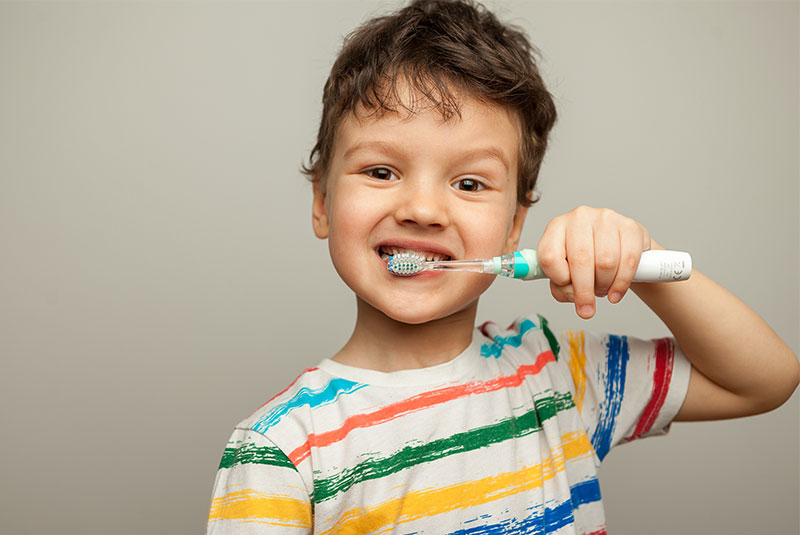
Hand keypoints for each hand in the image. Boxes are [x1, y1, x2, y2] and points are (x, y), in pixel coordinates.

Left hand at [536, 206, 652, 318]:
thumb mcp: (566, 272)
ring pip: (605, 262)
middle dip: (584, 291)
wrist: (617, 246)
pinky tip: (616, 292)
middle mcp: (579, 217)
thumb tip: (572, 297)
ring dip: (603, 286)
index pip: (549, 256)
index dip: (558, 280)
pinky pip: (628, 261)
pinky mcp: (630, 227)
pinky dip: (622, 283)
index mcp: (556, 227)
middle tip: (587, 309)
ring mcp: (606, 219)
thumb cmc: (586, 261)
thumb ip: (561, 287)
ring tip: (602, 290)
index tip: (568, 291)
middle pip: (580, 260)